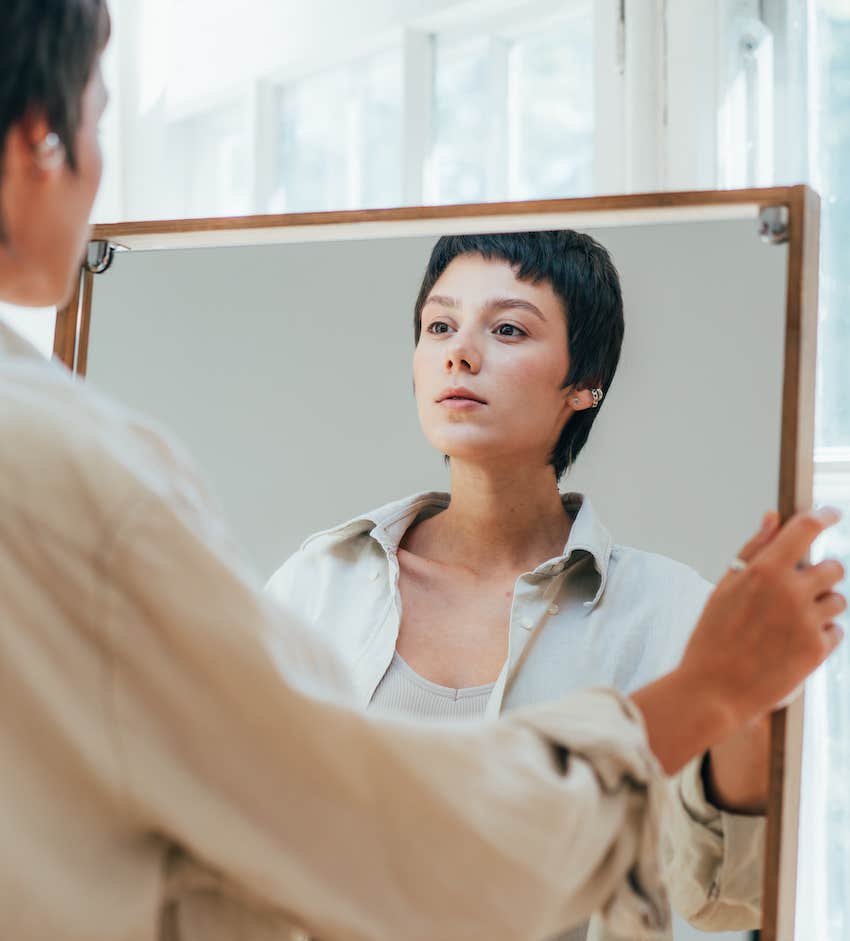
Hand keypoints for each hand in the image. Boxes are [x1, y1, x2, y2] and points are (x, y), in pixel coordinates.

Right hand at [632, 507, 844, 775]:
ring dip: (822, 606)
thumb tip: (773, 517)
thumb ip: (754, 548)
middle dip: (821, 574)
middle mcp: (790, 591)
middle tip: (800, 589)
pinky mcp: (818, 649)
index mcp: (764, 570)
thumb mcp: (725, 587)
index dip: (823, 516)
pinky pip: (836, 630)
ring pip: (837, 600)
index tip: (831, 513)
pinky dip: (821, 634)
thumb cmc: (713, 637)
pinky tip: (793, 643)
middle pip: (833, 568)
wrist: (714, 690)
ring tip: (791, 622)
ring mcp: (807, 621)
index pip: (805, 529)